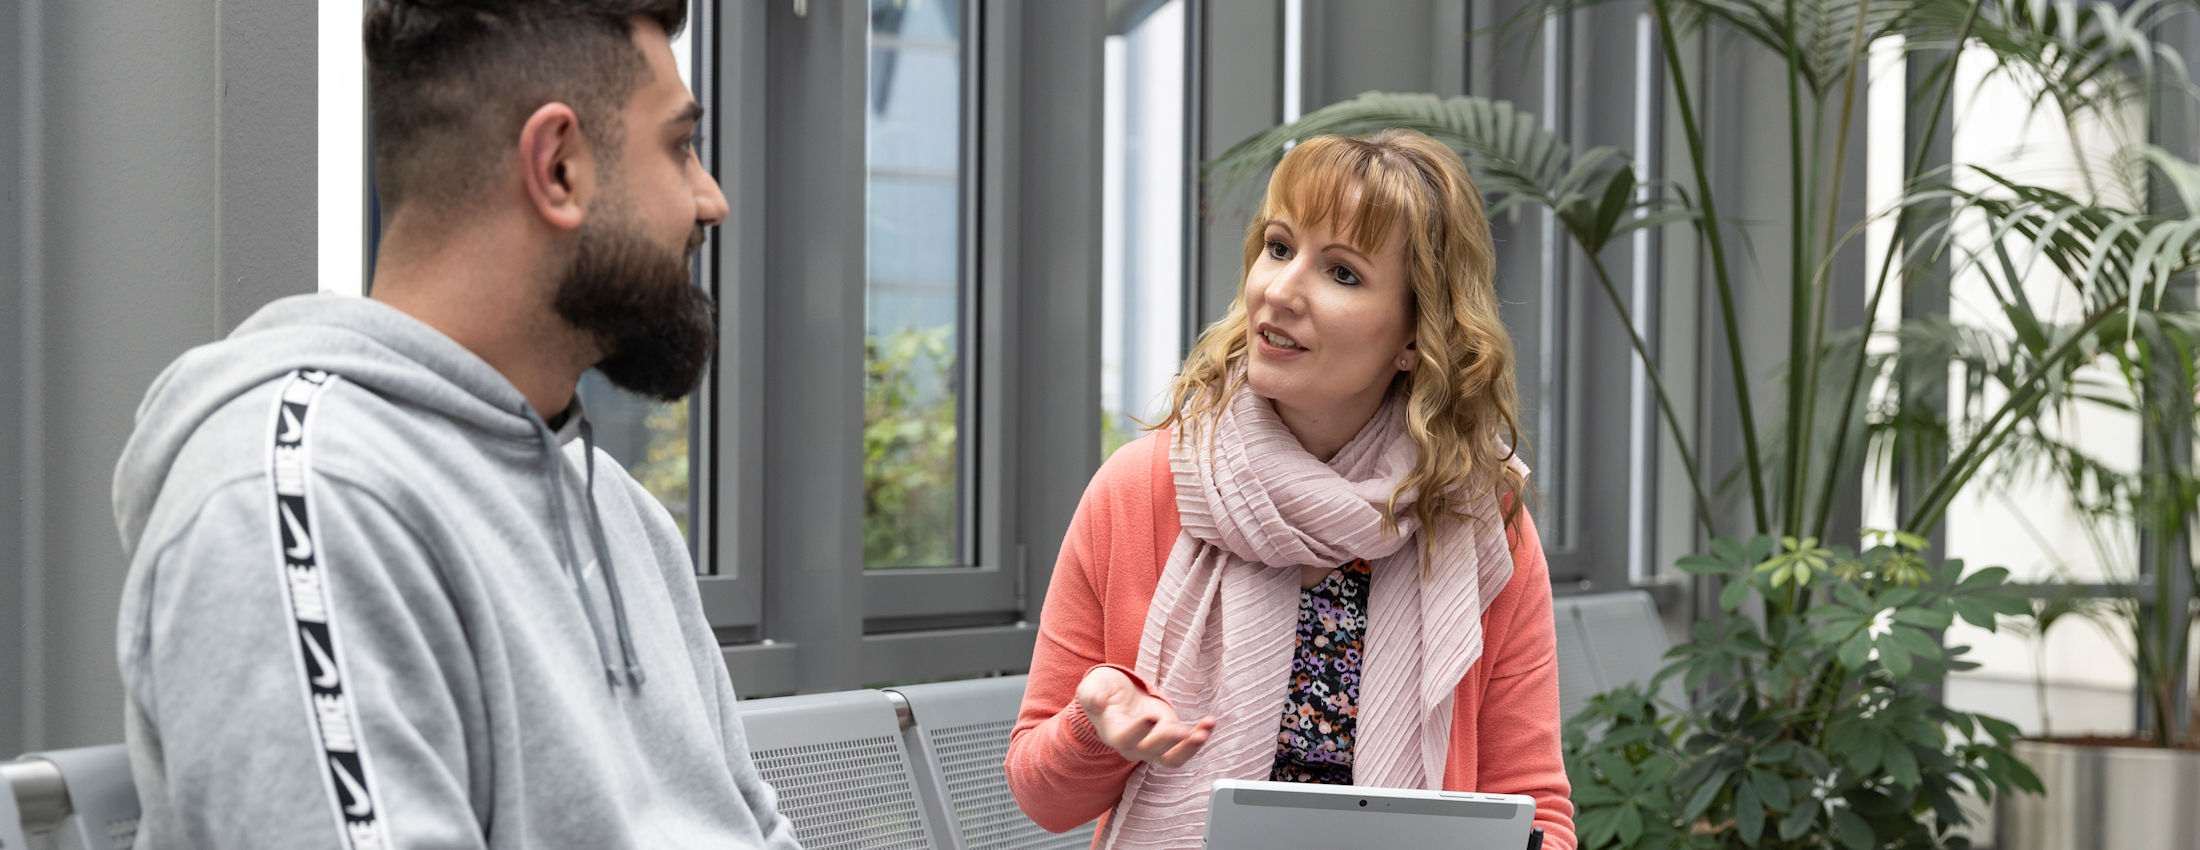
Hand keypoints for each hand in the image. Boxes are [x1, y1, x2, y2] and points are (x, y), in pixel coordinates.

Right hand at [1074, 666, 1215, 767]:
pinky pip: (1186, 746)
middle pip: (1151, 753)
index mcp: (1113, 733)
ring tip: (1202, 733)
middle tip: (1180, 730)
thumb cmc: (1104, 691)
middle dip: (1167, 742)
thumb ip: (1092, 693)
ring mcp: (1154, 745)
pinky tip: (1209, 723)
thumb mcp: (1093, 686)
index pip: (1124, 739)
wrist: (1118, 697)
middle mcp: (1134, 746)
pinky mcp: (1171, 739)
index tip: (1149, 718)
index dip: (1137, 732)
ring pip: (1172, 759)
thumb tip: (1094, 701)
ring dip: (1189, 749)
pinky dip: (1200, 736)